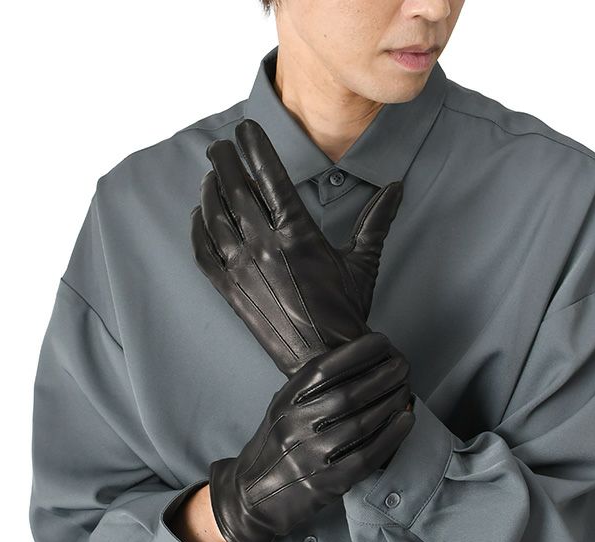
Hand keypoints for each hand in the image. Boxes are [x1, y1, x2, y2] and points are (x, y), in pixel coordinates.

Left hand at [191, 117, 403, 376]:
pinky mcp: (230, 291)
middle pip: (235, 189)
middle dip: (223, 161)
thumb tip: (397, 187)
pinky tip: (198, 215)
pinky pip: (204, 252)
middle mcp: (265, 246)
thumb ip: (376, 219)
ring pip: (214, 217)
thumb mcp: (363, 262)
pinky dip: (197, 229)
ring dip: (209, 190)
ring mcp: (243, 269)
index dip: (255, 147)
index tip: (245, 129)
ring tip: (209, 176)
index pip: (270, 176)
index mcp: (299, 234)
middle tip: (219, 147)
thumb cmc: (346, 310)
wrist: (326, 359)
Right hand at [208, 331, 414, 541]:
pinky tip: (406, 419)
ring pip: (361, 423)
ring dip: (390, 402)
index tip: (382, 341)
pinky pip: (367, 454)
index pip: (323, 369)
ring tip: (406, 387)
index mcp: (285, 403)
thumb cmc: (277, 444)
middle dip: (382, 376)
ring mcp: (312, 456)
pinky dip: (392, 435)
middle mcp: (296, 427)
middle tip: (402, 365)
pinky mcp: (329, 482)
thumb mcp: (283, 408)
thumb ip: (311, 388)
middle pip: (348, 395)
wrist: (254, 495)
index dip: (356, 352)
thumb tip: (359, 361)